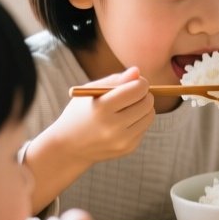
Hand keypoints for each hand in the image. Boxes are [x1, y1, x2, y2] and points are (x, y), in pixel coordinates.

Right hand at [39, 66, 153, 164]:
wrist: (69, 147)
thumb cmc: (80, 113)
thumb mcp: (90, 92)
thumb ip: (115, 80)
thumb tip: (137, 71)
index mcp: (102, 107)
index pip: (137, 89)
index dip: (140, 82)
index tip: (136, 82)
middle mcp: (113, 126)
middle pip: (147, 102)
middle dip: (144, 94)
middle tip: (135, 93)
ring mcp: (122, 140)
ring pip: (149, 115)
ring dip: (144, 107)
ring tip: (128, 107)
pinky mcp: (128, 148)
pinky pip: (144, 127)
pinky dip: (138, 121)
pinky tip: (124, 121)